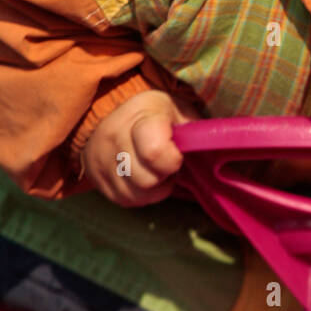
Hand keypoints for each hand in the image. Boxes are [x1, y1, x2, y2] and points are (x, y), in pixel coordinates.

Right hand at [81, 90, 201, 207]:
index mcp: (140, 117)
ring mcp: (100, 160)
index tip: (177, 154)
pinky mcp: (95, 178)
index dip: (173, 161)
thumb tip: (215, 148)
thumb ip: (195, 130)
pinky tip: (141, 178)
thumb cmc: (154, 113)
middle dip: (164, 177)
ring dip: (152, 189)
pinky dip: (139, 195)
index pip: (155, 152)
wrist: (109, 110)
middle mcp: (114, 138)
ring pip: (135, 195)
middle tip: (167, 164)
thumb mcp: (178, 110)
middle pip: (147, 180)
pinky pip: (124, 200)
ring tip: (155, 170)